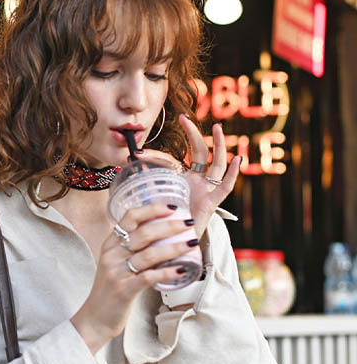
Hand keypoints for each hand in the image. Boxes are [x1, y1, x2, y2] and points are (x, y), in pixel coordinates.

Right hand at [71, 204, 197, 352]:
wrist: (95, 318)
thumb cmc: (111, 289)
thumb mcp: (116, 264)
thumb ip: (131, 250)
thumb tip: (162, 237)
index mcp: (110, 244)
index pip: (129, 217)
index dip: (151, 209)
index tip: (171, 207)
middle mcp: (112, 254)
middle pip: (143, 233)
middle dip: (169, 226)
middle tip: (189, 224)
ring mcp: (116, 272)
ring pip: (149, 254)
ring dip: (174, 248)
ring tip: (191, 244)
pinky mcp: (124, 290)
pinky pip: (150, 277)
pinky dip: (168, 272)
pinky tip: (183, 269)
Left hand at [138, 114, 240, 236]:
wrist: (175, 244)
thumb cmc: (166, 221)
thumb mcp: (152, 198)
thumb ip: (144, 182)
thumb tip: (126, 165)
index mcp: (182, 179)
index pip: (171, 160)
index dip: (154, 156)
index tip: (137, 153)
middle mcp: (197, 181)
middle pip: (199, 153)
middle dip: (193, 135)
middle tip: (184, 119)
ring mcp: (206, 190)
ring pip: (215, 164)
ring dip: (218, 146)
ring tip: (217, 128)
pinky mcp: (212, 203)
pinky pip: (225, 187)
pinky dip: (232, 174)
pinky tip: (237, 159)